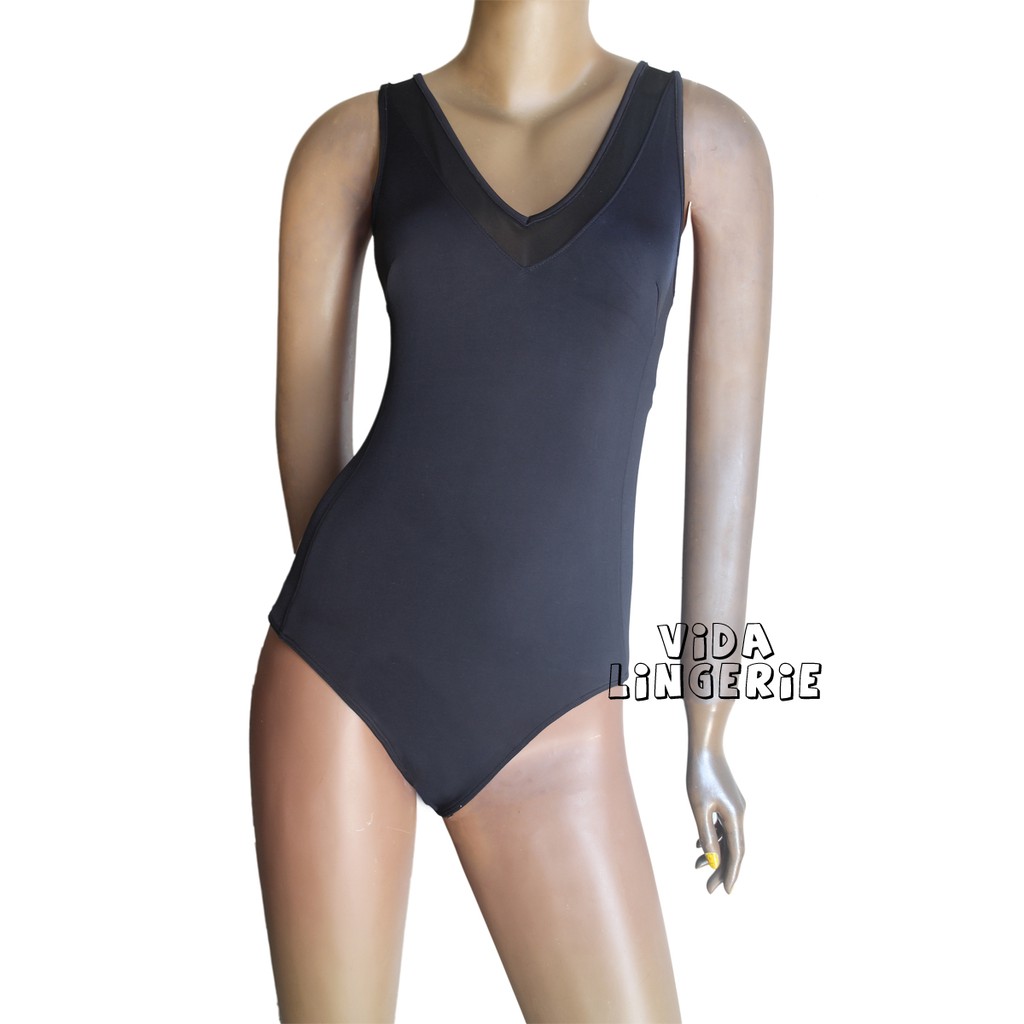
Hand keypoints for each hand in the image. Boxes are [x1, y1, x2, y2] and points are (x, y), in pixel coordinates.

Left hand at [686, 747, 744, 893]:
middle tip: (708, 889)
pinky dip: (713, 838)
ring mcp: (735, 806)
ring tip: (696, 867)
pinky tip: (699, 847)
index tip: (726, 892)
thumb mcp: (699, 807)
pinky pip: (723, 826)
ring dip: (715, 854)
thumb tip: (711, 861)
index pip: (736, 853)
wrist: (705, 746)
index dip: (731, 873)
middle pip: (734, 848)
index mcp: (735, 817)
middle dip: (721, 869)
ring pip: (728, 838)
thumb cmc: (699, 774)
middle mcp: (739, 813)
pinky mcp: (728, 800)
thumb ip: (706, 834)